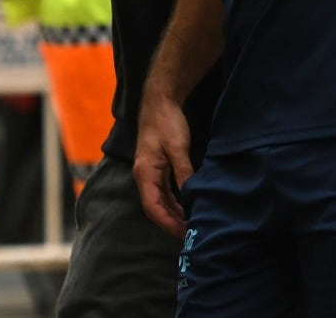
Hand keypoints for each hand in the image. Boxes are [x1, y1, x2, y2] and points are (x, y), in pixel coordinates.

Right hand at [134, 94, 193, 237]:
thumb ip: (183, 172)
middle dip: (172, 223)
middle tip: (191, 234)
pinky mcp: (157, 167)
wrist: (160, 100)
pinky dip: (175, 201)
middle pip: (155, 208)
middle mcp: (144, 176)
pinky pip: (164, 191)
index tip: (183, 234)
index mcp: (145, 173)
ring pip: (160, 200)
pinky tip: (187, 207)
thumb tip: (190, 195)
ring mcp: (150, 172)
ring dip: (174, 213)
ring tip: (191, 225)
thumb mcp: (177, 147)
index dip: (168, 223)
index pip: (153, 208)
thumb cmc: (166, 121)